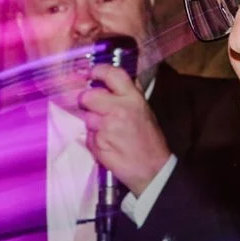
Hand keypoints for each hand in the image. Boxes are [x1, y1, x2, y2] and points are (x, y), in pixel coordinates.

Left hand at [78, 64, 173, 195]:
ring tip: (108, 132)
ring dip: (92, 123)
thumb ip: (129, 95)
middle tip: (91, 105)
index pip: (112, 74)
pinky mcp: (98, 144)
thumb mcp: (145, 111)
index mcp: (133, 99)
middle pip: (89, 96)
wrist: (153, 170)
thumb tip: (113, 80)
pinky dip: (94, 139)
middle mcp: (119, 110)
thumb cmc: (150, 141)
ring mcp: (106, 128)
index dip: (98, 71)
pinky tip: (107, 144)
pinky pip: (88, 136)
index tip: (92, 74)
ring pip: (87, 118)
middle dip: (86, 101)